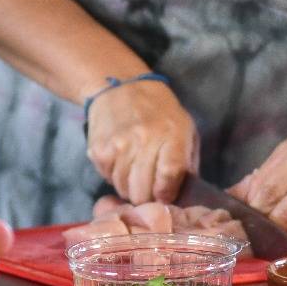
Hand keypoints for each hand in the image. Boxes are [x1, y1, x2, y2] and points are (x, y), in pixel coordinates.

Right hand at [86, 81, 198, 203]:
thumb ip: (188, 163)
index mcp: (172, 135)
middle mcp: (144, 139)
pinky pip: (108, 179)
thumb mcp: (186, 131)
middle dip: (147, 198)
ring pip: (123, 189)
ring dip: (130, 188)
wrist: (122, 87)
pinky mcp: (99, 149)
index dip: (166, 194)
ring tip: (135, 173)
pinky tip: (121, 163)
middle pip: (143, 190)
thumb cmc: (161, 113)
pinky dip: (114, 177)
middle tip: (149, 190)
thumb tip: (183, 196)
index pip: (169, 174)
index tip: (165, 197)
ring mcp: (119, 145)